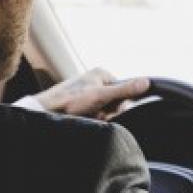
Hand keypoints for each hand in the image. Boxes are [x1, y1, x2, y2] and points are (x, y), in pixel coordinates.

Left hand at [31, 68, 149, 119]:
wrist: (46, 113)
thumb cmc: (69, 101)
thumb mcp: (101, 95)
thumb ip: (124, 90)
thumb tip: (146, 82)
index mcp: (101, 73)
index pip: (124, 91)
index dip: (118, 104)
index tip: (108, 109)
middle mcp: (95, 81)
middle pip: (115, 101)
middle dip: (107, 112)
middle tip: (95, 114)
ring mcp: (88, 92)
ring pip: (105, 109)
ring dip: (99, 116)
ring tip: (86, 116)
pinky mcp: (81, 103)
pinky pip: (95, 113)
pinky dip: (91, 118)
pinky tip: (82, 118)